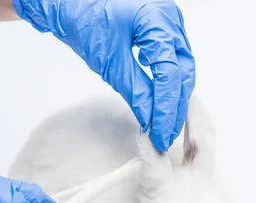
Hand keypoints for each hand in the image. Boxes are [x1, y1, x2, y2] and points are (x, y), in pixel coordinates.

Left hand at [13, 0, 194, 151]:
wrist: (72, 4)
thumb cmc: (85, 21)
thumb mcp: (110, 62)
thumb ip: (135, 91)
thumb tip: (150, 120)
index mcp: (158, 20)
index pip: (170, 74)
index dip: (166, 108)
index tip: (159, 134)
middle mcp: (170, 18)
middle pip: (183, 72)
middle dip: (174, 107)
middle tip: (164, 136)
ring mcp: (170, 22)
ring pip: (182, 67)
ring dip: (174, 98)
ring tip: (164, 125)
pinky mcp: (164, 29)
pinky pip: (174, 60)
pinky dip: (169, 83)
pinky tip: (161, 102)